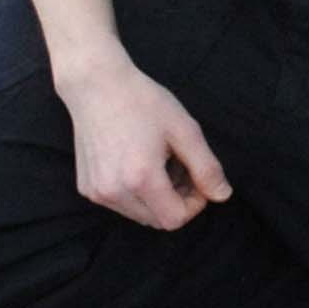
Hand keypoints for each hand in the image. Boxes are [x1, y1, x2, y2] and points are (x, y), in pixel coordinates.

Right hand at [59, 52, 228, 230]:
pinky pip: (120, 204)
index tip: (198, 179)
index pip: (175, 219)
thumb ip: (206, 167)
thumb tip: (222, 196)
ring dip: (157, 199)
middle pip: (157, 221)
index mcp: (140, 178)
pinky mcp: (86, 188)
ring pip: (139, 215)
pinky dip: (136, 193)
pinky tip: (138, 163)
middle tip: (181, 167)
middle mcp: (114, 192)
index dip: (194, 204)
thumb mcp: (185, 130)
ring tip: (160, 163)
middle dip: (177, 201)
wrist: (97, 87)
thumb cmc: (144, 103)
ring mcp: (96, 192)